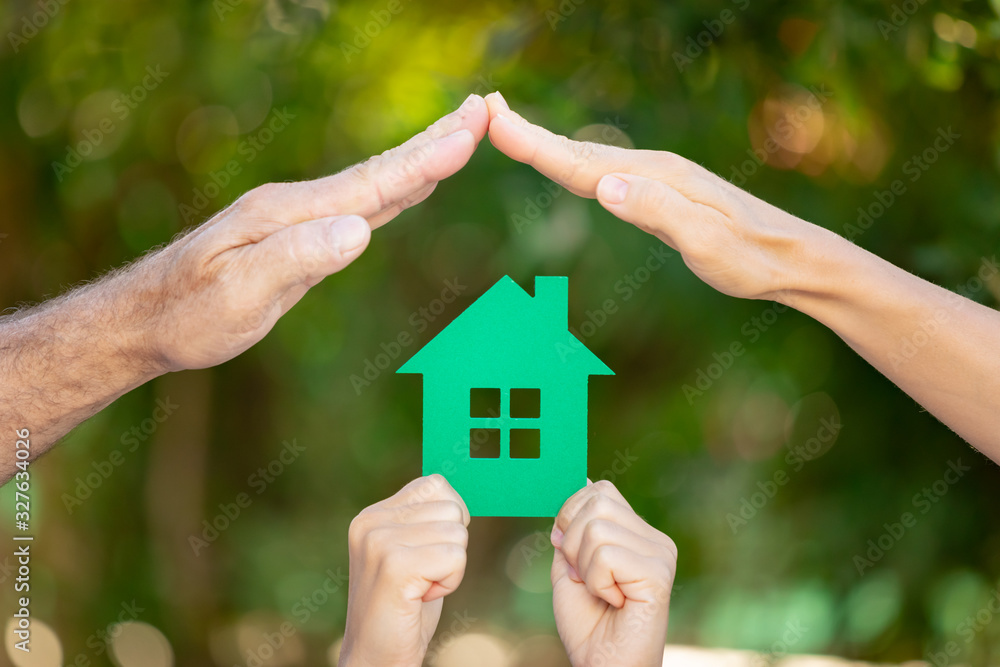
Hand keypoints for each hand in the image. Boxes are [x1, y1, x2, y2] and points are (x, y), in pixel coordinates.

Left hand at [137, 94, 488, 371]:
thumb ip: (297, 258)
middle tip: (481, 110)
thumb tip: (359, 229)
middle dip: (433, 142)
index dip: (423, 161)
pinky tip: (411, 183)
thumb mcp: (239, 294)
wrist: (145, 319)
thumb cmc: (188, 315)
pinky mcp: (299, 236)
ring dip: (420, 157)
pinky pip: (360, 205)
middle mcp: (297, 206)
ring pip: (373, 183)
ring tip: (460, 134)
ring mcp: (298, 218)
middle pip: (379, 170)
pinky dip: (395, 188)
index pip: (370, 185)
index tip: (468, 133)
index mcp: (289, 214)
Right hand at [340, 475, 469, 666]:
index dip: (449, 519)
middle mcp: (370, 522)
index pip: (435, 484)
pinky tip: (421, 597)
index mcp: (372, 515)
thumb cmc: (403, 608)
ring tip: (420, 587)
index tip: (427, 553)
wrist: (375, 658)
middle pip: (452, 508)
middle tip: (422, 577)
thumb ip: (425, 520)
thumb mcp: (411, 552)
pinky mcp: (395, 566)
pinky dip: (450, 582)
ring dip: (451, 567)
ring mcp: (379, 542)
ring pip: (457, 533)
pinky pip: (456, 557)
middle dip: (451, 547)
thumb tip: (459, 495)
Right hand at [483, 91, 830, 302]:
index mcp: (655, 177)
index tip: (494, 120)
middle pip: (579, 151)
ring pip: (591, 159)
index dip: (534, 144)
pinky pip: (607, 172)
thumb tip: (601, 184)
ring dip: (549, 145)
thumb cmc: (752, 258)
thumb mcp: (705, 241)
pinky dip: (576, 164)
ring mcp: (660, 177)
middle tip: (487, 110)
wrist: (797, 258)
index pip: (580, 162)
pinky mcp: (665, 191)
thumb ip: (655, 211)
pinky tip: (572, 166)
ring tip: (513, 131)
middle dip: (530, 134)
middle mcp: (654, 168)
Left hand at [551, 481, 675, 666]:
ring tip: (602, 592)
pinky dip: (596, 582)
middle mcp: (654, 538)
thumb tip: (580, 480)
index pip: (599, 490)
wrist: (603, 666)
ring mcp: (661, 554)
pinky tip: (614, 601)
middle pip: (597, 501)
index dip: (571, 515)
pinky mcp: (658, 573)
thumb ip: (572, 529)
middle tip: (585, 578)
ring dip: (584, 566)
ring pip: (597, 528)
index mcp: (636, 533)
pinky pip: (605, 556)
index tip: (570, 554)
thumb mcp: (569, 566)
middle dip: (573, 541)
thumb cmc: (588, 623)